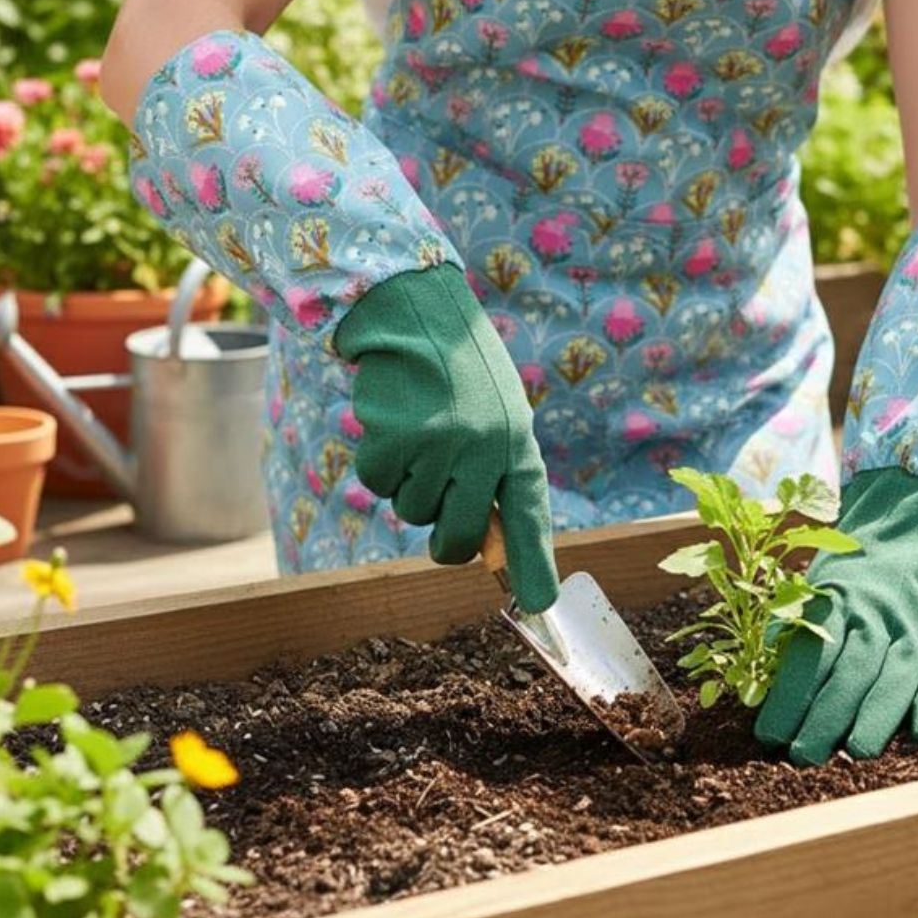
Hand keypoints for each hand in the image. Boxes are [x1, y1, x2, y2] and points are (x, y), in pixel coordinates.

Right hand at [334, 263, 558, 612]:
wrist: (417, 313)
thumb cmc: (462, 373)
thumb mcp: (498, 417)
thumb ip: (497, 477)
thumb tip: (490, 551)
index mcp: (517, 443)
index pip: (530, 518)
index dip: (533, 565)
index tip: (539, 605)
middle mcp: (484, 450)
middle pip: (457, 538)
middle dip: (444, 537)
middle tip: (439, 497)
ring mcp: (439, 448)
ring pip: (412, 511)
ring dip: (409, 482)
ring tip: (421, 429)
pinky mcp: (394, 441)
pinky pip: (378, 484)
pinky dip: (379, 462)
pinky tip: (393, 422)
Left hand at [754, 467, 917, 764]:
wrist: (906, 534)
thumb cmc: (843, 580)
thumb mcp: (809, 591)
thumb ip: (788, 635)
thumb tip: (757, 691)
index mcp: (831, 599)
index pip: (807, 654)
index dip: (788, 697)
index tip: (769, 736)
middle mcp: (872, 610)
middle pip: (851, 669)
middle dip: (826, 718)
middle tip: (803, 757)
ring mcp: (912, 621)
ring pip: (897, 673)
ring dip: (876, 717)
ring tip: (856, 753)